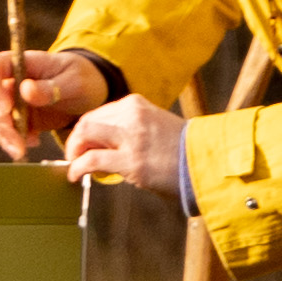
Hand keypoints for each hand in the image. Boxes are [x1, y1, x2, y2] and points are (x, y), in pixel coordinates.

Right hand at [0, 48, 104, 160]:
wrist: (89, 94)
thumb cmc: (83, 78)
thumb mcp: (75, 81)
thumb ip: (51, 88)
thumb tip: (25, 90)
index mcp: (23, 63)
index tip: (7, 107)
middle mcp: (11, 80)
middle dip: (2, 124)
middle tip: (19, 144)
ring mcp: (12, 100)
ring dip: (4, 137)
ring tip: (23, 150)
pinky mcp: (17, 118)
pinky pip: (4, 131)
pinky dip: (12, 142)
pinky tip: (32, 143)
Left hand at [59, 92, 186, 203]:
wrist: (207, 162)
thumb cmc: (183, 149)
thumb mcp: (155, 124)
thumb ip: (130, 127)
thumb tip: (102, 144)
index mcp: (136, 104)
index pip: (98, 112)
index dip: (86, 129)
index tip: (84, 144)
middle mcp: (132, 116)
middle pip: (86, 122)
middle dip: (75, 140)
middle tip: (74, 155)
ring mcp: (132, 138)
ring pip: (84, 136)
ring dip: (74, 152)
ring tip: (75, 164)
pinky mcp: (132, 161)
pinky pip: (91, 160)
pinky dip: (78, 168)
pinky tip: (77, 176)